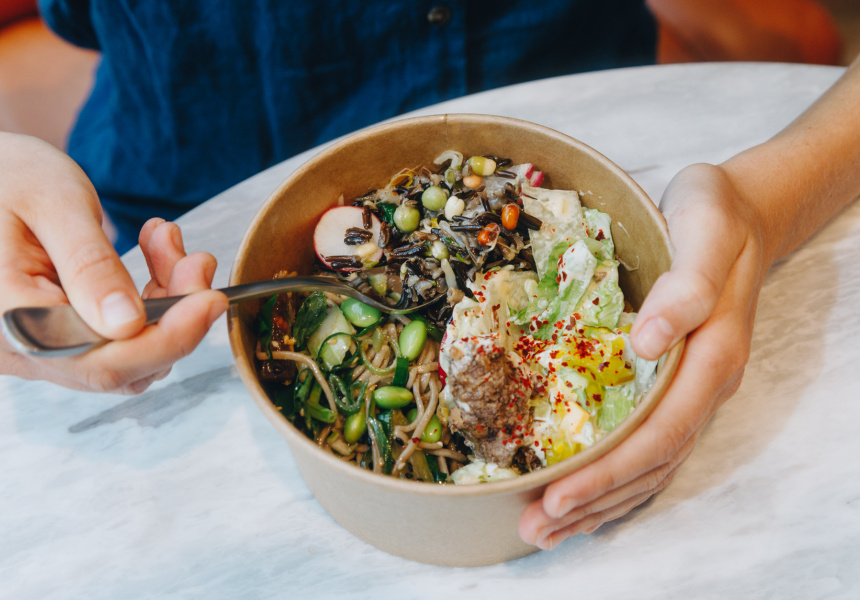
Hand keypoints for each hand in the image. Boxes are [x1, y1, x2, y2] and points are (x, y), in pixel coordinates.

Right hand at [0, 133, 227, 392]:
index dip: (168, 339)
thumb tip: (127, 324)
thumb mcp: (52, 202)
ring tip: (165, 241)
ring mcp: (37, 349)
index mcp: (7, 318)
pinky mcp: (57, 337)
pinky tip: (152, 252)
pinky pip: (117, 335)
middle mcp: (19, 349)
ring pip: (127, 351)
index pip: (101, 361)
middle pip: (121, 363)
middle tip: (195, 258)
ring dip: (166, 301)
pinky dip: (148, 298)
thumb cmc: (3, 174)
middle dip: (175, 313)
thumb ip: (89, 264)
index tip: (210, 300)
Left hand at [519, 162, 768, 548]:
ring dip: (600, 501)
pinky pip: (648, 446)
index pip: (659, 433)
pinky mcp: (673, 384)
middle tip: (535, 528)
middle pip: (650, 463)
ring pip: (649, 465)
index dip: (609, 472)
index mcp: (712, 357)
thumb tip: (647, 341)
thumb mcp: (706, 230)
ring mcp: (690, 389)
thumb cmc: (717, 216)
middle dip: (593, 501)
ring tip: (548, 529)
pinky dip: (617, 479)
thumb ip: (686, 285)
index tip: (558, 496)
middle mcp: (703, 385)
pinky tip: (587, 497)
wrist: (738, 213)